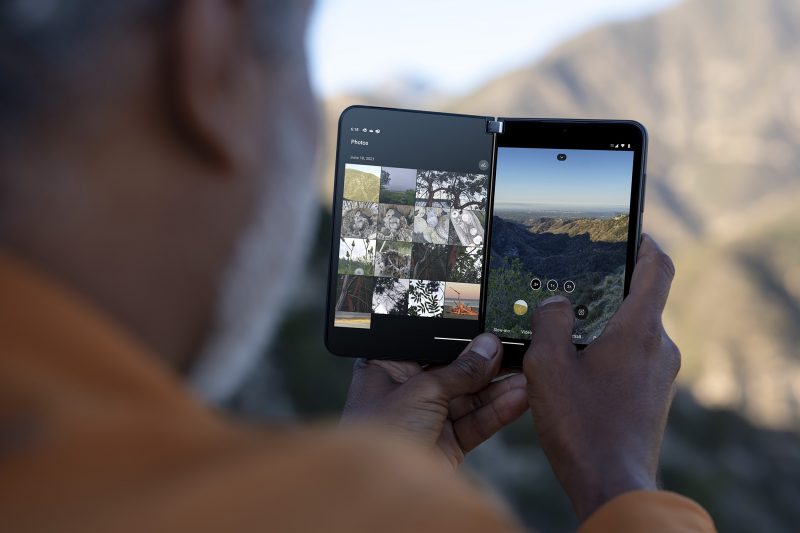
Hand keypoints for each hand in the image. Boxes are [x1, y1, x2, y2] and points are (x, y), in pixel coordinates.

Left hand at [342, 334, 527, 470]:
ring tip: (527, 375)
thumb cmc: (380, 433)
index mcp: (388, 368)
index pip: (430, 346)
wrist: (382, 494)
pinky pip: (475, 422)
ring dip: (498, 388)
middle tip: (516, 351)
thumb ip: (460, 370)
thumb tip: (488, 346)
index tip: (489, 331)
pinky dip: (497, 411)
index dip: (460, 339)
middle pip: (454, 372)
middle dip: (486, 364)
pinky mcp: (446, 443)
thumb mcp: (422, 390)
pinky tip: (519, 398)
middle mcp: (408, 391)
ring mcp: (428, 418)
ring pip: (469, 398)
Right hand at [523, 234, 679, 520]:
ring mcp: (660, 374)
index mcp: (639, 330)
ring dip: (604, 325)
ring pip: (633, 332)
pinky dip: (608, 352)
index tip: (630, 233)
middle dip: (608, 290)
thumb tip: (557, 302)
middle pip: (641, 300)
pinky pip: (633, 359)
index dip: (646, 243)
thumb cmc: (581, 424)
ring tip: (565, 332)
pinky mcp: (653, 396)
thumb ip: (550, 322)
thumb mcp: (549, 365)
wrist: (612, 483)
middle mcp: (659, 347)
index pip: (658, 268)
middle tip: (573, 285)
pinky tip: (576, 368)